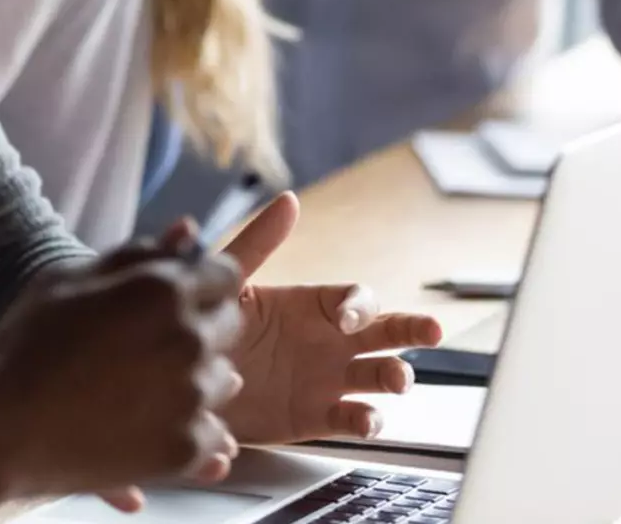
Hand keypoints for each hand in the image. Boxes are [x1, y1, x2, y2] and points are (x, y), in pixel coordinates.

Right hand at [0, 227, 244, 503]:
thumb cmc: (24, 344)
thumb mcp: (69, 278)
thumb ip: (136, 254)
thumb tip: (189, 230)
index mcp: (163, 290)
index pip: (226, 275)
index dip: (202, 283)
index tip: (177, 298)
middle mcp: (188, 339)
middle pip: (229, 325)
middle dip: (200, 326)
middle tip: (149, 344)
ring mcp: (191, 397)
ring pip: (222, 380)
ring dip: (196, 378)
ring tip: (142, 388)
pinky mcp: (185, 448)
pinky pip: (213, 435)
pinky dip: (188, 430)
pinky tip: (145, 425)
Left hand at [215, 194, 444, 444]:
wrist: (187, 380)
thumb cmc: (209, 326)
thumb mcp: (232, 283)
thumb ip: (259, 243)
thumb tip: (288, 199)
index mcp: (313, 306)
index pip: (357, 299)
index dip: (359, 307)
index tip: (344, 320)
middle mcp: (330, 341)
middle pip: (387, 332)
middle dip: (413, 330)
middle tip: (432, 331)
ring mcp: (328, 379)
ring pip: (380, 376)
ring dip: (397, 376)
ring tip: (397, 381)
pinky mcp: (318, 417)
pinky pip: (354, 418)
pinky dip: (367, 420)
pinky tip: (365, 419)